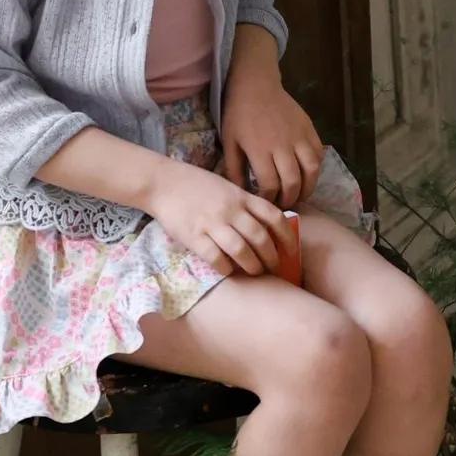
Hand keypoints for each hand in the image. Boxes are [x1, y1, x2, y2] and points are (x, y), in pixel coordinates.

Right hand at [146, 159, 287, 277]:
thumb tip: (266, 226)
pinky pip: (215, 257)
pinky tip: (228, 272)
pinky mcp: (193, 236)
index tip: (291, 250)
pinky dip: (226, 268)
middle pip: (260, 237)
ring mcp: (212, 223)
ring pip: (241, 250)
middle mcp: (230, 210)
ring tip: (255, 273)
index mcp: (241, 196)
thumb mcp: (227, 187)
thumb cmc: (197, 185)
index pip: (274, 216)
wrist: (164, 182)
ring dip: (252, 266)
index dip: (287, 236)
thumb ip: (246, 204)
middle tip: (274, 268)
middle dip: (271, 257)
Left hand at [222, 73, 323, 208]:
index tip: (266, 204)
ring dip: (307, 188)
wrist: (256, 85)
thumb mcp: (229, 143)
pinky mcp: (309, 128)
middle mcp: (282, 145)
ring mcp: (299, 136)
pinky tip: (307, 174)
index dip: (269, 200)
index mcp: (259, 150)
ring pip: (312, 170)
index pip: (270, 185)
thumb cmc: (239, 115)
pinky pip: (318, 154)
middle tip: (284, 205)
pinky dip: (315, 169)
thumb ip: (234, 170)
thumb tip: (242, 194)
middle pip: (293, 182)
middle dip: (289, 199)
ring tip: (300, 195)